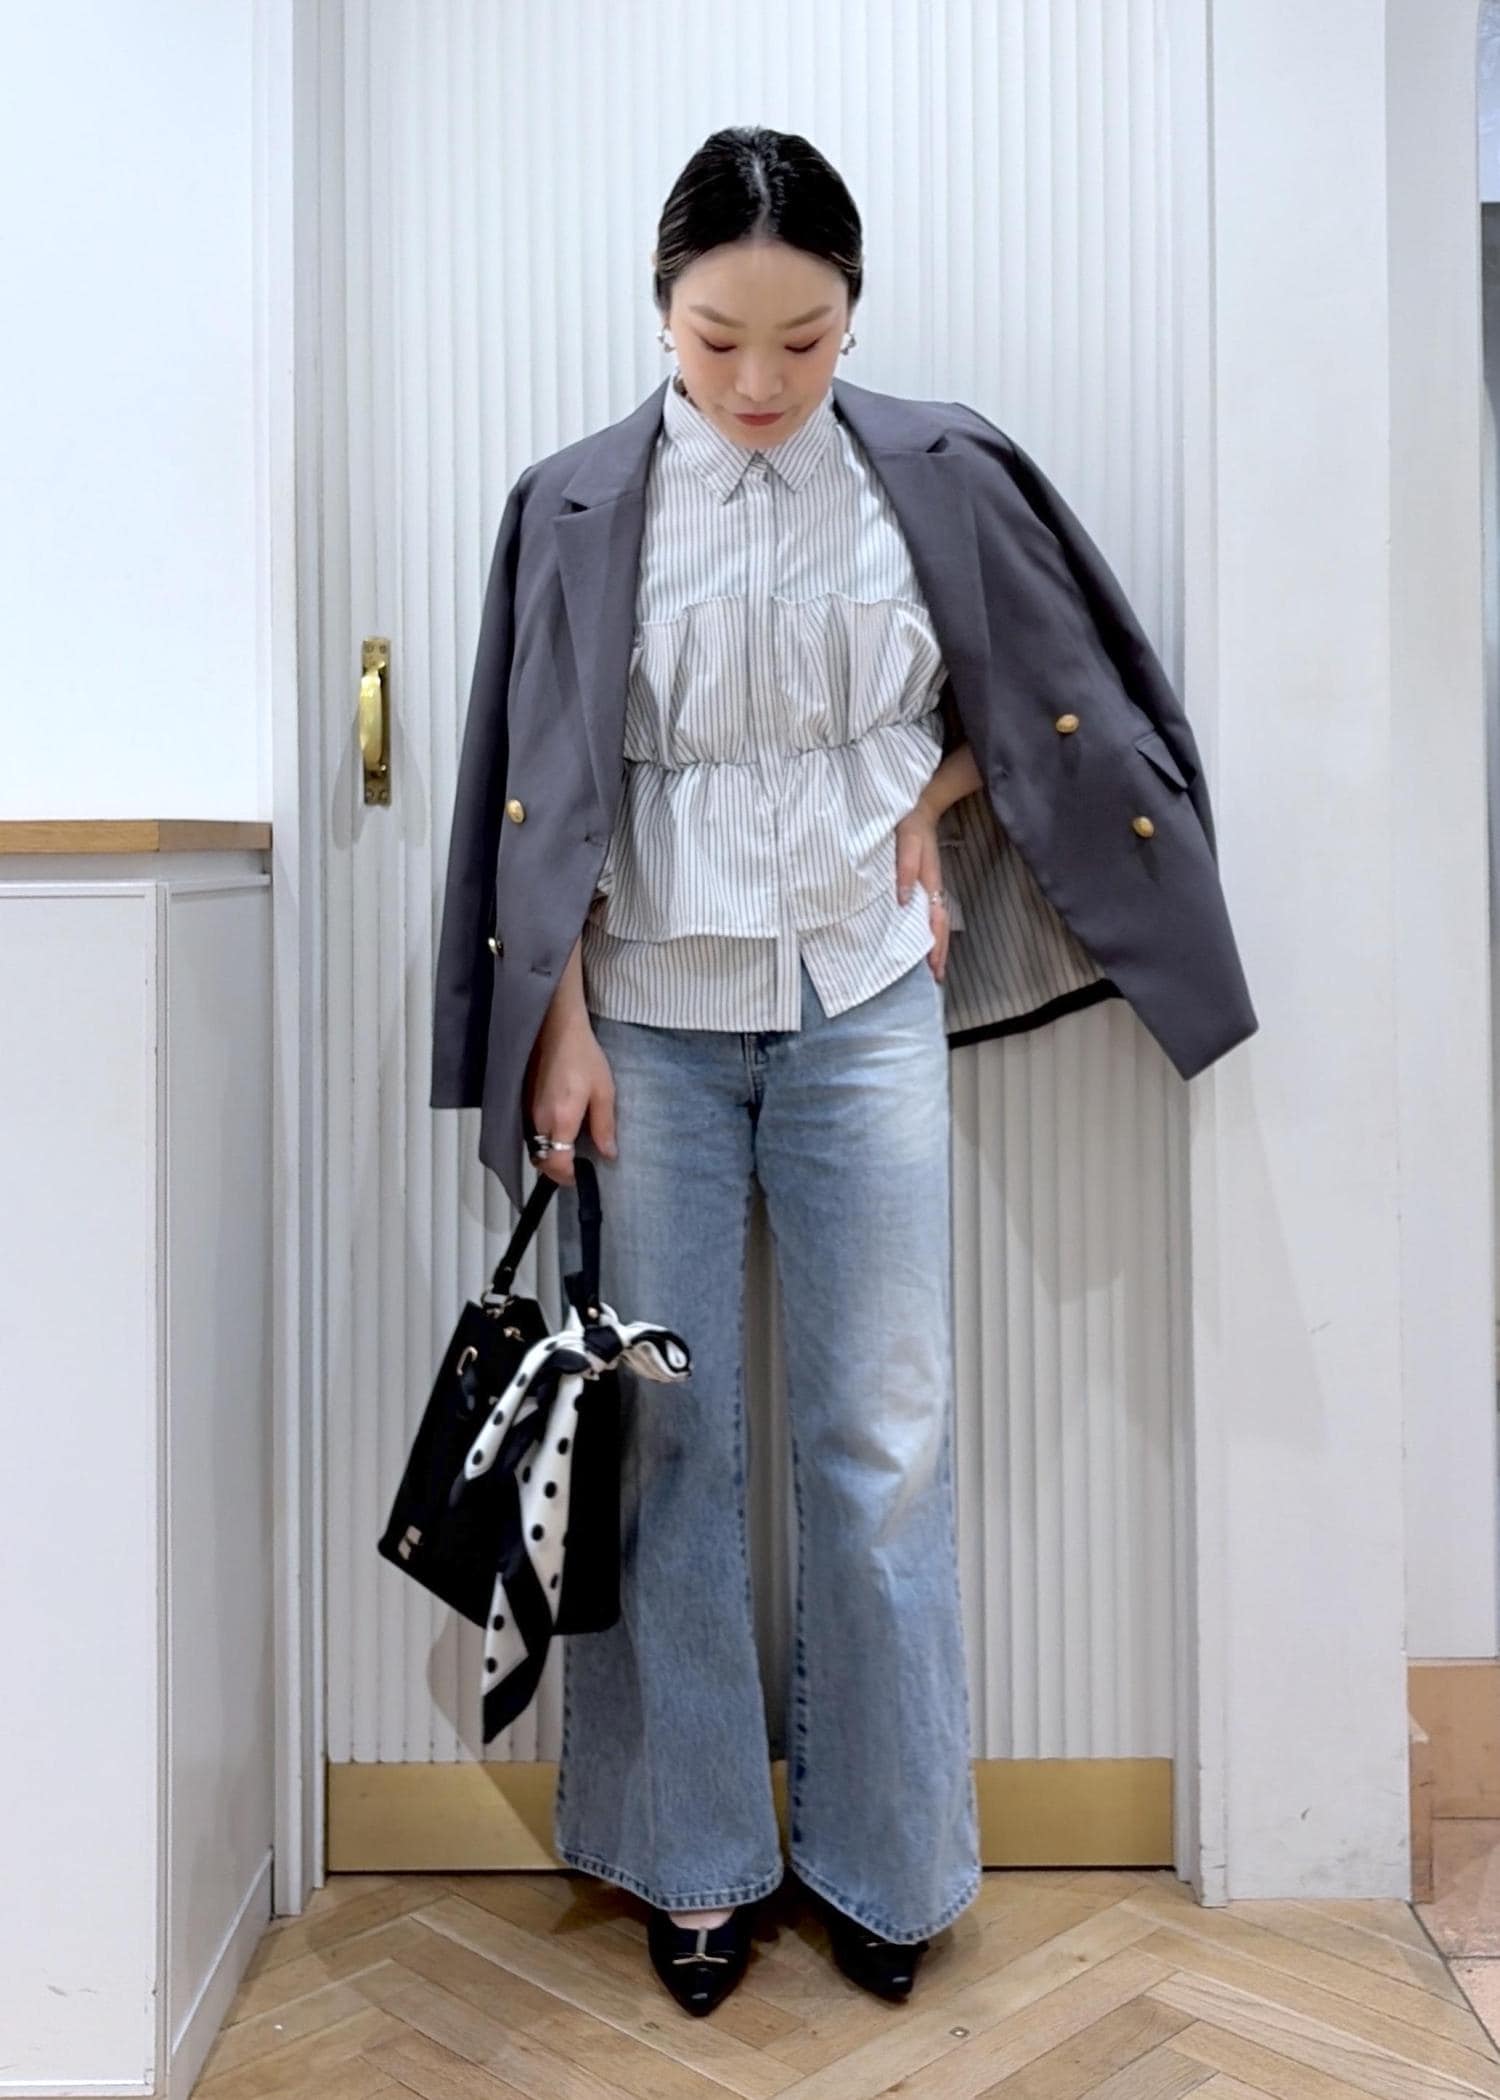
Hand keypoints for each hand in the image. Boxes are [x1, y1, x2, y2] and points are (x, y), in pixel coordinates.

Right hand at [524, 1008, 617, 1188]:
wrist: (555, 1029)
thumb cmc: (582, 1056)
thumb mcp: (603, 1091)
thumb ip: (604, 1126)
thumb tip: (608, 1154)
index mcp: (560, 1120)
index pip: (557, 1164)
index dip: (570, 1177)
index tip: (584, 1175)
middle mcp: (539, 1120)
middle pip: (543, 1161)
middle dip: (558, 1170)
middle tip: (579, 1167)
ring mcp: (528, 1112)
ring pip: (535, 1147)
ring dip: (550, 1155)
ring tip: (571, 1150)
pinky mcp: (523, 1103)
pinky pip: (531, 1132)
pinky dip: (544, 1140)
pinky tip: (560, 1131)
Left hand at [894, 801, 950, 983]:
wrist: (918, 809)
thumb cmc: (909, 825)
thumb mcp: (907, 842)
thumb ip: (905, 869)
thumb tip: (903, 900)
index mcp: (931, 883)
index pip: (936, 921)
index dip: (936, 945)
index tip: (934, 968)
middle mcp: (934, 889)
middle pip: (941, 927)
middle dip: (940, 953)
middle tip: (937, 979)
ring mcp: (930, 888)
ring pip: (937, 922)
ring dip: (936, 944)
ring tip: (933, 968)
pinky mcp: (924, 884)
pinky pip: (929, 913)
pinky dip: (929, 931)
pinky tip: (922, 940)